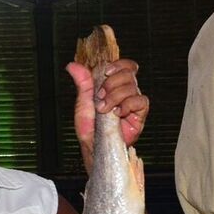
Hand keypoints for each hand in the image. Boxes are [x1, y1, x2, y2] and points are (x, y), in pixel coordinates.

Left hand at [66, 58, 148, 173]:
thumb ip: (83, 83)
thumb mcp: (83, 104)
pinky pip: (140, 101)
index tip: (106, 72)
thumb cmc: (90, 130)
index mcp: (114, 87)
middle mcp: (125, 93)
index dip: (118, 64)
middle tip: (100, 96)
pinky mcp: (139, 115)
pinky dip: (128, 104)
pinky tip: (117, 113)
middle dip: (112, 82)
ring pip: (132, 87)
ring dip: (115, 96)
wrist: (94, 148)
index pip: (125, 67)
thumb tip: (73, 66)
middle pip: (128, 73)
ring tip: (105, 109)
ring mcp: (133, 104)